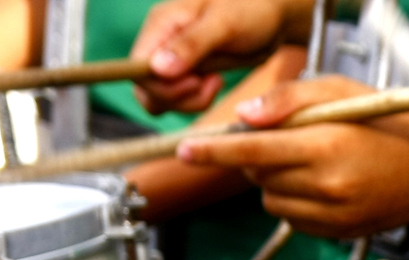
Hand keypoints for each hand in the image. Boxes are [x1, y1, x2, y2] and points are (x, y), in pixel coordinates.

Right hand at [133, 0, 306, 113]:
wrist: (272, 13)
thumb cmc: (251, 9)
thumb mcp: (225, 24)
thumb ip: (191, 44)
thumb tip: (157, 69)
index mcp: (161, 25)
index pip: (137, 69)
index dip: (161, 87)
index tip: (195, 82)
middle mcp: (160, 41)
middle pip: (146, 88)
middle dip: (178, 98)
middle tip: (212, 84)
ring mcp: (172, 57)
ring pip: (160, 97)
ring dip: (188, 101)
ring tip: (216, 82)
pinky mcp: (186, 70)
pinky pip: (178, 97)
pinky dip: (195, 99)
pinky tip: (215, 83)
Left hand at [175, 77, 408, 238]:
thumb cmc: (388, 120)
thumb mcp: (338, 92)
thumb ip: (287, 102)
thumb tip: (244, 117)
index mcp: (326, 146)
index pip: (253, 151)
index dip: (214, 152)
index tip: (184, 151)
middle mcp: (330, 186)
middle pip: (258, 177)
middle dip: (256, 158)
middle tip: (285, 141)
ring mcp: (337, 214)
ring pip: (273, 202)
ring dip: (276, 183)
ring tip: (310, 164)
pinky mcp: (343, 232)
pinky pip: (296, 221)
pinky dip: (297, 203)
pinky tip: (323, 185)